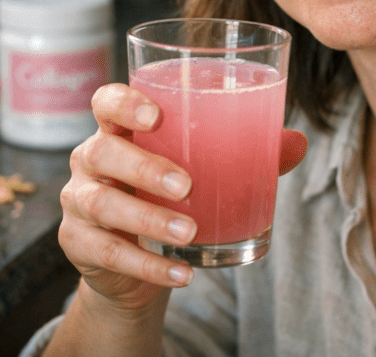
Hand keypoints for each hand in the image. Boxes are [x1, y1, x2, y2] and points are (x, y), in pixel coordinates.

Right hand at [57, 82, 307, 315]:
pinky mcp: (78, 243)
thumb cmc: (170, 196)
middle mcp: (90, 159)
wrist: (135, 262)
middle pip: (103, 152)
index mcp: (119, 129)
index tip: (154, 113)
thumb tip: (297, 142)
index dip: (123, 102)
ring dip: (148, 220)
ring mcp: (78, 201)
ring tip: (189, 233)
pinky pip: (109, 254)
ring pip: (104, 204)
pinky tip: (183, 273)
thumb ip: (244, 152)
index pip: (106, 101)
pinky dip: (149, 267)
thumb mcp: (201, 171)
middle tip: (187, 185)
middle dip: (143, 168)